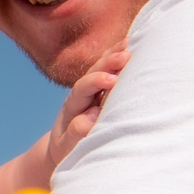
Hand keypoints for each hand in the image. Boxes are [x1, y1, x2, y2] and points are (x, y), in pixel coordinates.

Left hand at [43, 45, 125, 168]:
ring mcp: (92, 90)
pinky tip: (130, 45)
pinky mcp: (102, 90)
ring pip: (101, 68)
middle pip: (92, 72)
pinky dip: (118, 58)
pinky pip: (110, 70)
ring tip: (130, 43)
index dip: (95, 82)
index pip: (82, 89)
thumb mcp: (67, 146)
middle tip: (125, 56)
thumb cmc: (67, 149)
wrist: (63, 146)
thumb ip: (75, 133)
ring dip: (114, 56)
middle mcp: (81, 93)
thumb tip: (92, 116)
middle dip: (108, 63)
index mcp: (71, 106)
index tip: (111, 80)